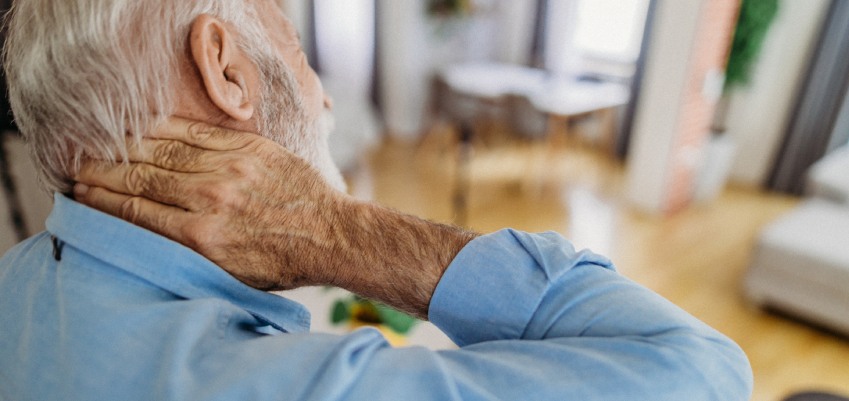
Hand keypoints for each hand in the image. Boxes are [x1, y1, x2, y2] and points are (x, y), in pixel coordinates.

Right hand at [75, 117, 477, 317]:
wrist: (328, 235)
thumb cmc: (277, 262)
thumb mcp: (226, 275)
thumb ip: (183, 254)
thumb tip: (142, 234)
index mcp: (201, 238)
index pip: (134, 211)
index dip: (100, 200)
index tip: (79, 194)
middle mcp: (210, 199)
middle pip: (140, 178)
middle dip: (103, 173)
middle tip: (80, 169)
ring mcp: (230, 169)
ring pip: (163, 151)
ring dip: (126, 149)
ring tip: (103, 150)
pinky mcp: (248, 148)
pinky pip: (196, 134)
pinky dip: (165, 130)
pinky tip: (144, 131)